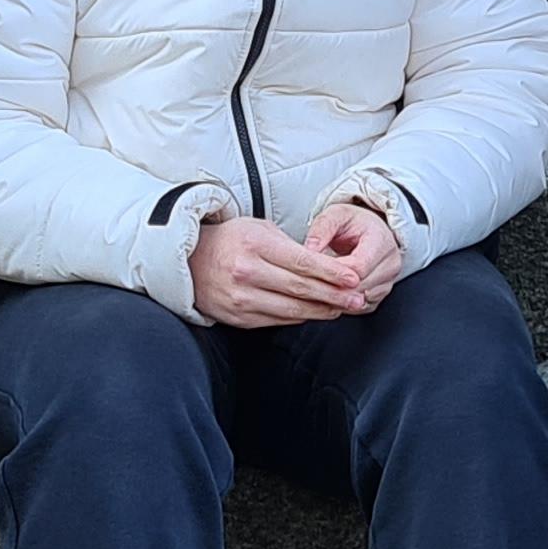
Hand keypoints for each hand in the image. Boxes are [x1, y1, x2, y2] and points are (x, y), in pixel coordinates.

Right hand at [187, 213, 368, 327]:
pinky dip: (300, 316)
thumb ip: (290, 246)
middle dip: (334, 295)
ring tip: (343, 308)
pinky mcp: (239, 317)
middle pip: (300, 288)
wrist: (190, 262)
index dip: (331, 272)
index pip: (302, 262)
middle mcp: (247, 272)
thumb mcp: (260, 229)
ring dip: (321, 310)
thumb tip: (325, 265)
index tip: (353, 277)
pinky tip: (315, 313)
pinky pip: (277, 319)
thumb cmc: (231, 240)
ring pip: (291, 308)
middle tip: (357, 298)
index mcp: (255, 245)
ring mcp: (241, 298)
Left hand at [303, 197, 406, 308]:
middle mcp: (390, 263)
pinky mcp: (380, 296)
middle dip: (332, 287)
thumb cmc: (353, 223)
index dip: (334, 273)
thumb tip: (309, 249)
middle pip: (360, 287)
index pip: (359, 267)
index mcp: (382, 241)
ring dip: (336, 298)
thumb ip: (322, 229)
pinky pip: (360, 309)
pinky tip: (327, 296)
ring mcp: (388, 282)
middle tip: (308, 283)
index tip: (313, 271)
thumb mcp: (335, 215)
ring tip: (315, 289)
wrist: (368, 231)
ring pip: (359, 301)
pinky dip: (342, 305)